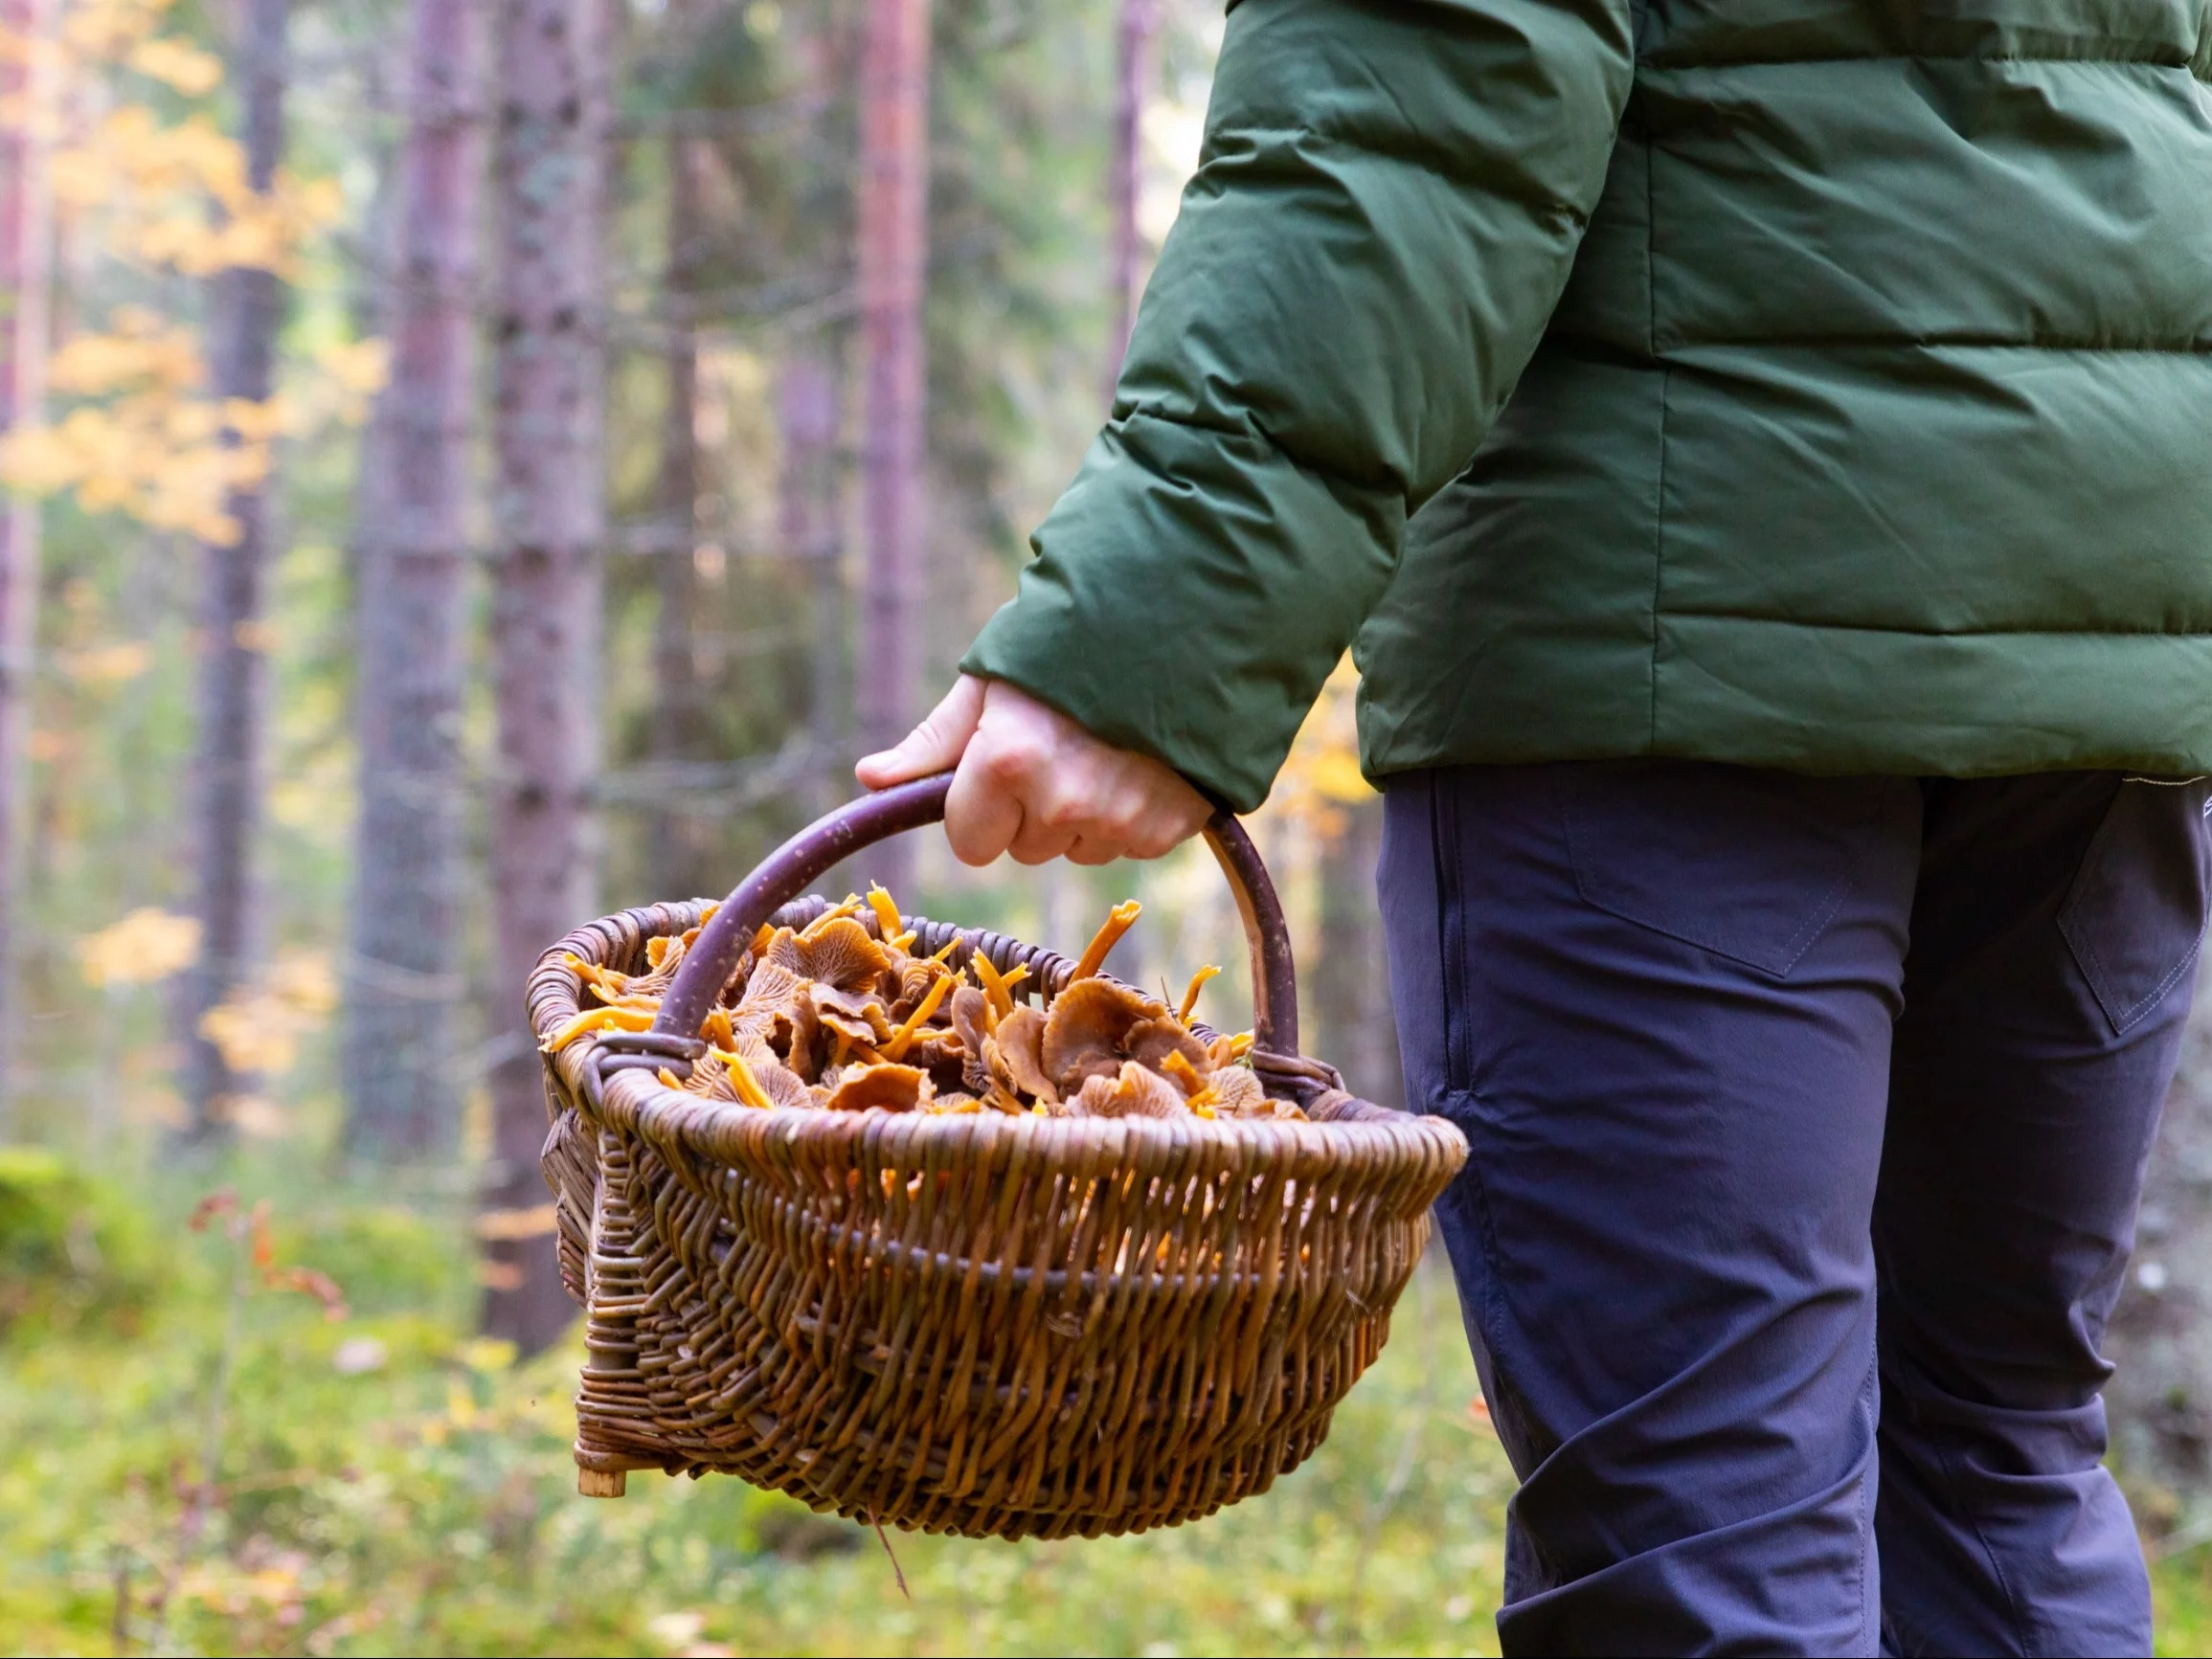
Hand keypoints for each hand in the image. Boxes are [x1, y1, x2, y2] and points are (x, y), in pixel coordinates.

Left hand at [856, 675, 1213, 866]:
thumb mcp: (992, 683)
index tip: (1003, 769)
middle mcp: (1063, 802)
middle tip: (1065, 744)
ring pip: (1079, 848)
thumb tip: (869, 779)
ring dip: (1085, 814)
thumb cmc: (1071, 643)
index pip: (971, 843)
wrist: (1185, 618)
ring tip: (1108, 748)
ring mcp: (1122, 820)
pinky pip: (1129, 844)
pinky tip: (1143, 762)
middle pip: (1027, 848)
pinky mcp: (1170, 828)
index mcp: (1008, 763)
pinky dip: (1133, 813)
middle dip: (1034, 808)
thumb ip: (935, 741)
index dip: (980, 809)